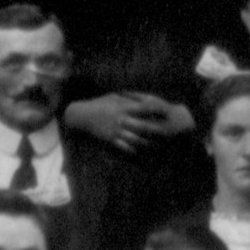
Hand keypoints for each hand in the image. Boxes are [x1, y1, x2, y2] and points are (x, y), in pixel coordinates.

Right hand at [64, 92, 193, 153]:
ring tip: (156, 147)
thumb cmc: (98, 104)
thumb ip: (127, 98)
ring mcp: (116, 131)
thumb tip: (138, 96)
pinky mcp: (110, 139)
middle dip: (155, 130)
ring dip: (146, 143)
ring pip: (135, 139)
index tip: (167, 111)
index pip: (144, 108)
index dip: (156, 110)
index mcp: (124, 108)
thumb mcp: (113, 96)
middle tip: (168, 133)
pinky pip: (124, 147)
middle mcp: (122, 120)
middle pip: (143, 125)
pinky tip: (139, 153)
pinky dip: (132, 151)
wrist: (81, 115)